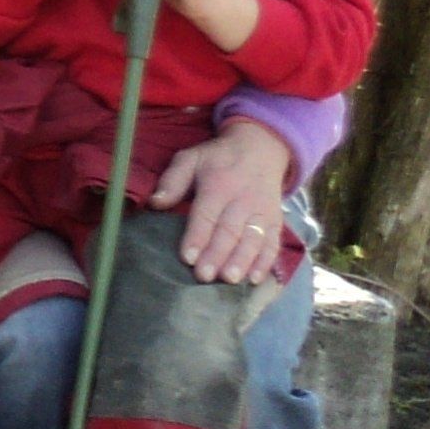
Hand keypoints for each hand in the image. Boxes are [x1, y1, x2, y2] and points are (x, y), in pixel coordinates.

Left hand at [156, 118, 293, 286]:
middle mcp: (243, 200)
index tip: (187, 258)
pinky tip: (255, 279)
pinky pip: (272, 243)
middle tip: (204, 276)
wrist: (261, 149)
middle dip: (217, 255)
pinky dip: (265, 262)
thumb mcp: (190, 159)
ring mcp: (262, 212)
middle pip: (229, 231)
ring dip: (242, 261)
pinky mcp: (275, 221)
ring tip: (229, 280)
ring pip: (253, 239)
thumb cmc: (217, 159)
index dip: (197, 237)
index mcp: (219, 185)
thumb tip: (154, 203)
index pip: (206, 214)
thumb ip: (172, 181)